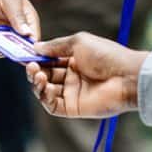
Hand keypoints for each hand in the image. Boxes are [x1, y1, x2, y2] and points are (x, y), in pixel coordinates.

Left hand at [0, 0, 40, 52]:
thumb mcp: (8, 0)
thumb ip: (17, 16)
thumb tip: (27, 33)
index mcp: (28, 21)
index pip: (34, 38)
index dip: (31, 47)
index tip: (24, 52)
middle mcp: (17, 33)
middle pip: (18, 49)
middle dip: (10, 51)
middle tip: (1, 49)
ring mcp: (3, 39)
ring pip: (2, 52)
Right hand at [25, 32, 148, 118]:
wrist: (126, 77)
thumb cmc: (106, 56)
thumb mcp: (78, 42)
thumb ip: (56, 46)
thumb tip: (35, 47)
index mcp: (74, 61)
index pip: (49, 61)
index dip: (37, 59)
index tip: (26, 56)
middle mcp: (71, 78)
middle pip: (45, 76)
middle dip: (35, 71)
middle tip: (31, 66)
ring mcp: (72, 93)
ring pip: (45, 91)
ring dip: (37, 83)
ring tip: (38, 75)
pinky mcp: (73, 108)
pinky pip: (52, 105)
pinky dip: (44, 97)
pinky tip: (44, 86)